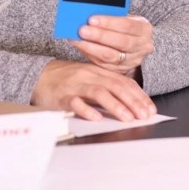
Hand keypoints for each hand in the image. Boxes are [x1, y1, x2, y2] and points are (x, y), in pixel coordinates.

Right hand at [31, 59, 156, 121]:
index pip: (123, 82)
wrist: (38, 75)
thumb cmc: (67, 79)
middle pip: (115, 86)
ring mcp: (75, 85)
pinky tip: (96, 118)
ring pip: (98, 92)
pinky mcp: (62, 96)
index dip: (139, 96)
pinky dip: (86, 110)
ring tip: (127, 118)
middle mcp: (89, 76)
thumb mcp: (89, 78)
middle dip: (132, 102)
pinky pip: (75, 102)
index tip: (150, 109)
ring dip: (115, 106)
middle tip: (144, 116)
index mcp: (98, 71)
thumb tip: (132, 103)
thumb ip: (108, 86)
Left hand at [71, 14, 153, 75]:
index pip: (127, 25)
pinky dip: (90, 54)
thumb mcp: (123, 17)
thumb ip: (110, 15)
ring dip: (91, 47)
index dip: (109, 22)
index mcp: (144, 28)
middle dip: (99, 36)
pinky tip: (79, 46)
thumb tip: (86, 13)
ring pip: (111, 56)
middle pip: (121, 42)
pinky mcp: (122, 71)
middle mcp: (143, 46)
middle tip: (81, 30)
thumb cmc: (123, 26)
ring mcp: (134, 60)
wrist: (132, 42)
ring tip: (77, 38)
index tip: (91, 19)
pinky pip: (104, 64)